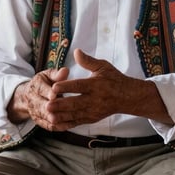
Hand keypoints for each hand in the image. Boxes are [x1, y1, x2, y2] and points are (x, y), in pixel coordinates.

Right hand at [9, 67, 68, 129]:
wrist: (30, 96)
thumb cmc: (43, 83)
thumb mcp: (48, 75)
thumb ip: (56, 74)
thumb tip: (65, 71)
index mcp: (35, 86)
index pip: (40, 89)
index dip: (48, 92)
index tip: (55, 94)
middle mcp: (33, 100)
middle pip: (41, 106)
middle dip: (49, 109)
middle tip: (59, 110)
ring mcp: (36, 112)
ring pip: (45, 117)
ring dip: (55, 119)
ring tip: (66, 119)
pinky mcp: (40, 121)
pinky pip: (49, 126)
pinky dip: (59, 126)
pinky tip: (70, 124)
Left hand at [49, 49, 168, 128]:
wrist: (127, 97)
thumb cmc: (113, 79)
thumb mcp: (103, 66)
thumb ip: (88, 61)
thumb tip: (76, 51)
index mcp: (96, 85)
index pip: (79, 86)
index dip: (66, 87)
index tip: (54, 87)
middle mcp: (95, 99)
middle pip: (75, 103)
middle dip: (61, 105)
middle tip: (47, 105)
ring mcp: (93, 111)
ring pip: (75, 114)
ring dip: (61, 116)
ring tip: (48, 115)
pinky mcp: (92, 118)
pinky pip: (78, 122)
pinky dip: (67, 123)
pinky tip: (56, 123)